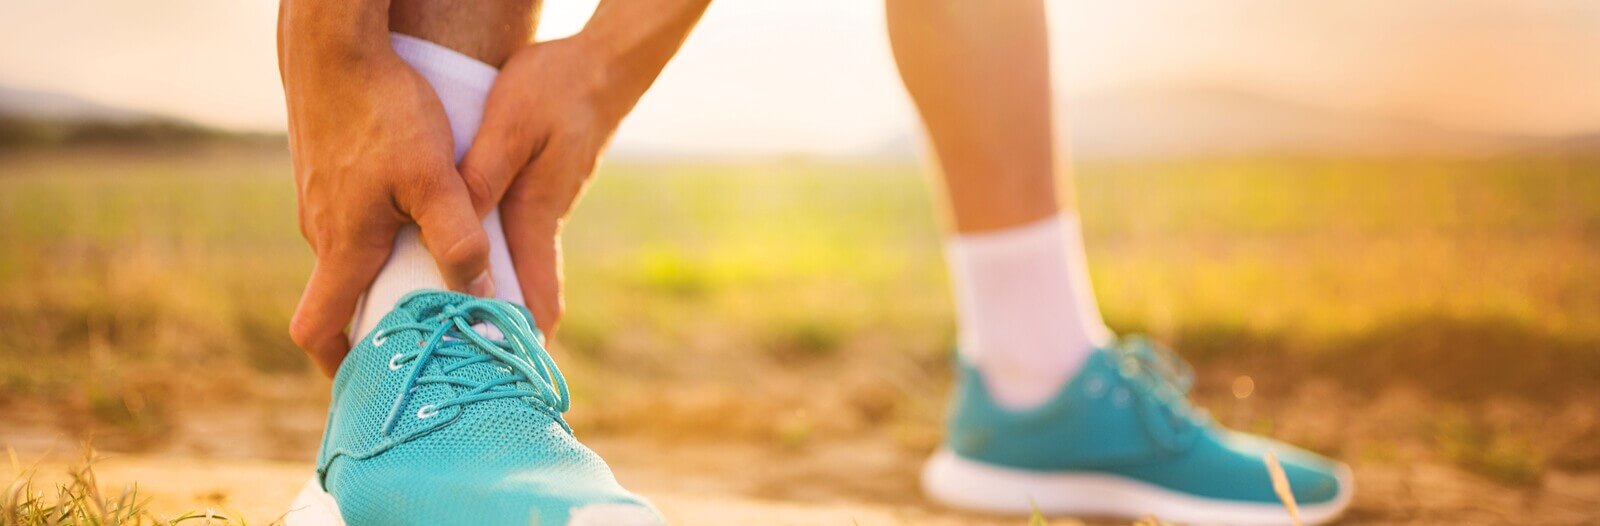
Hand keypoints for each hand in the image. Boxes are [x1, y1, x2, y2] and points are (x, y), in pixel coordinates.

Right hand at [283, 49, 492, 374]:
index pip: (317, 329)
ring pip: (352, 253)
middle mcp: (321, 229)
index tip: (371, 380)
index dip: (339, 364)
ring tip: (437, 276)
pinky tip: (420, 216)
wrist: (336, 47)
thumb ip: (457, 240)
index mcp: (343, 244)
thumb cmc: (385, 110)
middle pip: (342, 295)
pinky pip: (353, 219)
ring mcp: (319, 199)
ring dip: (385, 273)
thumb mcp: (434, 179)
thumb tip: (477, 294)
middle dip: (379, 320)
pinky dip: (381, 234)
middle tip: (429, 332)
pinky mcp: (326, 172)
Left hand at [458, 36, 649, 334]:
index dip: (527, 340)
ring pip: (518, 264)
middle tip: (471, 363)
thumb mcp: (509, 128)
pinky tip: (468, 261)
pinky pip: (514, 236)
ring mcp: (546, 205)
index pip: (538, 295)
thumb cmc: (555, 91)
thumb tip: (457, 235)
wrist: (601, 65)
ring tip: (457, 324)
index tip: (512, 380)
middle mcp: (544, 219)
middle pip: (527, 290)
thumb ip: (482, 178)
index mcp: (537, 214)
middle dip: (504, 327)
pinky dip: (495, 260)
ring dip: (497, 295)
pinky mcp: (540, 188)